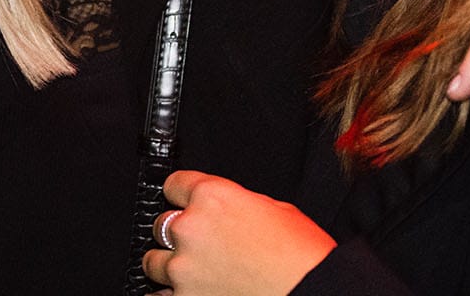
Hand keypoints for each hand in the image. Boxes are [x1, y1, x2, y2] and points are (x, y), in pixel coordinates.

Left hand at [141, 171, 333, 295]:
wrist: (316, 292)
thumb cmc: (304, 255)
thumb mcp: (275, 209)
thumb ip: (238, 204)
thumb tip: (228, 211)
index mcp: (213, 196)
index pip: (173, 185)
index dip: (182, 197)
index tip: (185, 205)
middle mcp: (191, 228)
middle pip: (162, 224)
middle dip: (180, 235)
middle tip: (202, 246)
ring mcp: (184, 268)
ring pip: (153, 262)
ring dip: (170, 267)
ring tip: (195, 274)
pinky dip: (171, 295)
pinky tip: (188, 292)